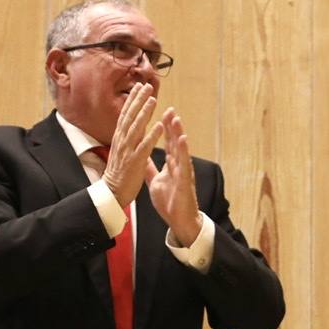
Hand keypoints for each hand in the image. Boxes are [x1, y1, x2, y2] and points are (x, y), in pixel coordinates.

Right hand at [101, 84, 161, 205]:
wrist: (113, 193)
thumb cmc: (119, 173)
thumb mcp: (120, 151)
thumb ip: (125, 137)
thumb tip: (129, 125)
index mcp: (119, 139)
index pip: (125, 115)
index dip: (132, 100)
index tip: (138, 86)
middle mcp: (122, 142)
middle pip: (130, 117)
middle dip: (139, 100)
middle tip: (147, 86)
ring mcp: (128, 151)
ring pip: (137, 128)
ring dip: (145, 113)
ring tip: (153, 100)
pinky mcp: (135, 162)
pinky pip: (145, 147)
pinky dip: (152, 136)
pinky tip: (160, 126)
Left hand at [146, 107, 202, 245]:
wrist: (179, 220)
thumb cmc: (170, 201)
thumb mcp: (156, 181)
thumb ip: (150, 168)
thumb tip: (143, 157)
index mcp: (171, 165)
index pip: (167, 143)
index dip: (164, 128)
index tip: (161, 112)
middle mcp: (178, 165)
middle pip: (174, 142)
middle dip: (171, 125)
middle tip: (169, 108)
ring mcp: (183, 171)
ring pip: (180, 149)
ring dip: (178, 133)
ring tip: (175, 118)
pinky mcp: (185, 180)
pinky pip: (184, 163)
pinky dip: (182, 151)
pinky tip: (182, 139)